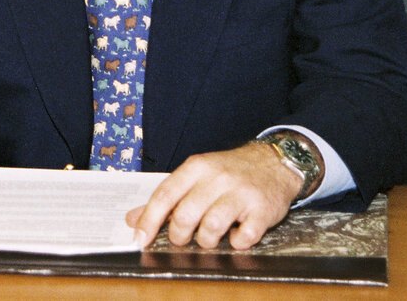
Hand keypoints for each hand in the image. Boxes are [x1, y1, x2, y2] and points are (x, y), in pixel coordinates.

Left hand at [126, 141, 301, 249]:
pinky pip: (244, 237)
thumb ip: (166, 198)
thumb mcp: (195, 175)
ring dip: (206, 240)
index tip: (140, 239)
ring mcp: (241, 193)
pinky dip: (236, 243)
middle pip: (185, 214)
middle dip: (179, 235)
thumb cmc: (229, 172)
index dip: (149, 220)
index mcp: (196, 167)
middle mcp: (217, 177)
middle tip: (183, 238)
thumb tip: (132, 219)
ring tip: (209, 236)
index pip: (165, 195)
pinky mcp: (262, 209)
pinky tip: (236, 235)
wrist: (273, 162)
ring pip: (212, 227)